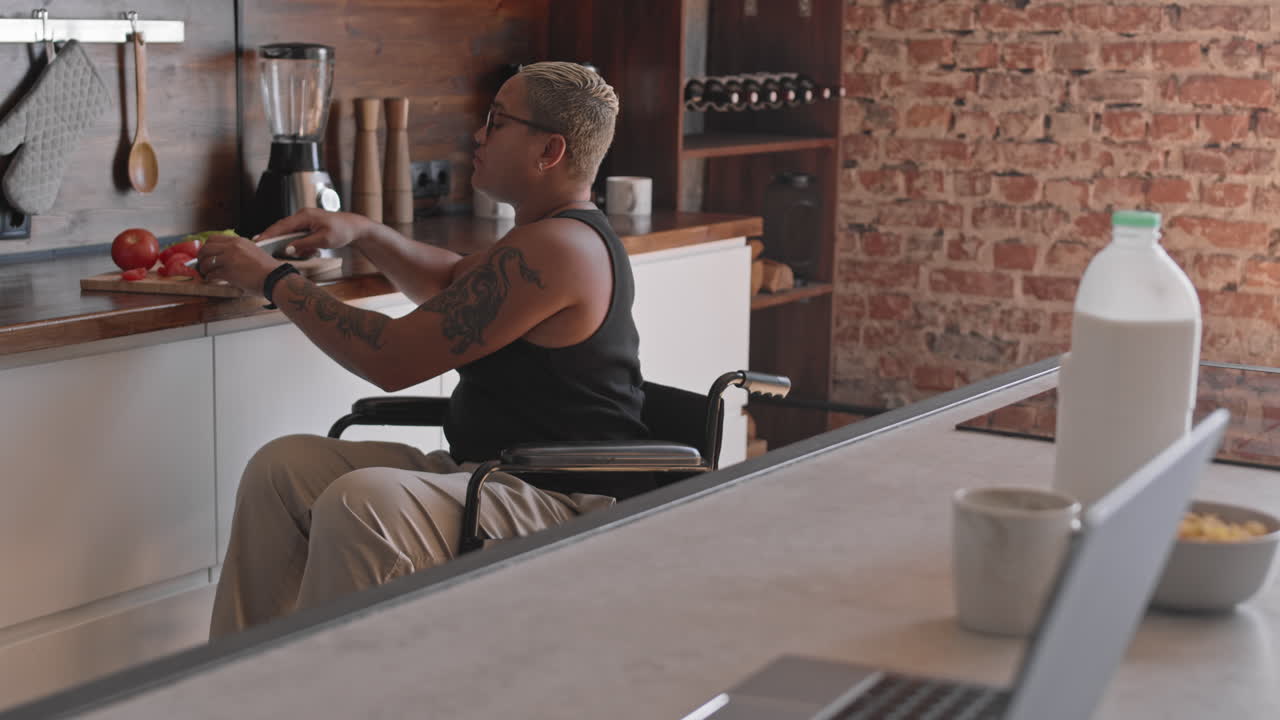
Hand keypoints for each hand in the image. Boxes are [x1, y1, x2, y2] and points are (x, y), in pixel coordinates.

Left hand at [197, 233, 279, 293]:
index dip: (207, 247)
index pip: (214, 239)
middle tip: (201, 264)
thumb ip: (240, 252)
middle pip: (206, 248)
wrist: (274, 278)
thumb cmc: (268, 269)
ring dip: (203, 269)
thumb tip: (228, 258)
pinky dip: (209, 278)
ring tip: (205, 274)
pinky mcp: (228, 272)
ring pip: (207, 261)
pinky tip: (211, 280)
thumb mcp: (253, 252)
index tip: (206, 254)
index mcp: (239, 241)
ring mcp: (229, 259)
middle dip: (201, 257)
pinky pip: (212, 274)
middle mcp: (232, 247)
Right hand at [256, 209, 375, 257]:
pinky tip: (310, 252)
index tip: (258, 241)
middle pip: (282, 228)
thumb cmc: (342, 231)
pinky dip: (300, 244)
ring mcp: (305, 220)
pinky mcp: (309, 226)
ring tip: (296, 253)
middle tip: (260, 247)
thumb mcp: (323, 240)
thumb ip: (304, 244)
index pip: (282, 226)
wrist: (355, 228)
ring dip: (291, 244)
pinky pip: (298, 235)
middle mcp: (303, 216)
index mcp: (305, 216)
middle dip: (272, 238)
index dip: (268, 234)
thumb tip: (288, 249)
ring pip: (290, 233)